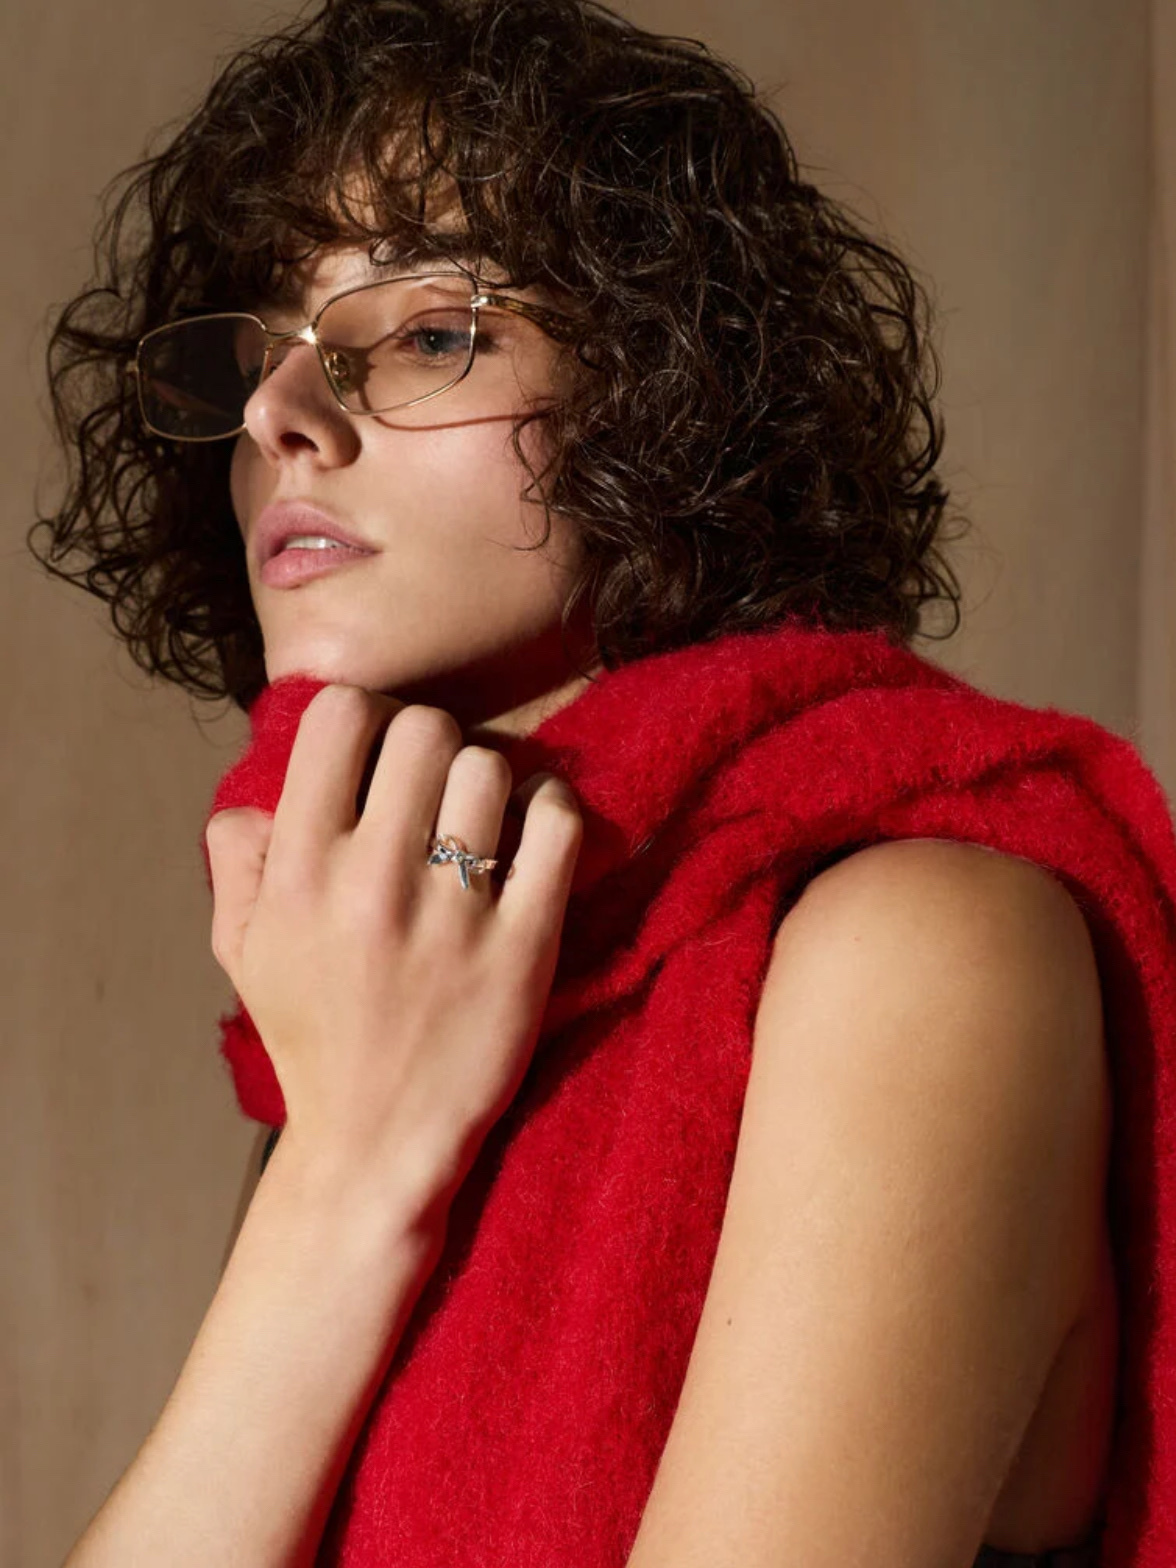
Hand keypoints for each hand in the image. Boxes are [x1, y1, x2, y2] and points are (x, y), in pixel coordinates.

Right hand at [204, 684, 582, 1203]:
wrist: (377, 1142)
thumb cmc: (311, 1038)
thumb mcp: (242, 952)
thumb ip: (238, 860)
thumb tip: (256, 795)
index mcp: (299, 870)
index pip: (341, 716)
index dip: (365, 718)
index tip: (377, 751)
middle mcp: (373, 879)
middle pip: (426, 729)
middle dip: (431, 745)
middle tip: (434, 787)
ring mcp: (454, 911)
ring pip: (492, 769)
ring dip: (491, 781)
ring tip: (484, 819)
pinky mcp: (524, 944)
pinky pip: (557, 826)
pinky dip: (552, 810)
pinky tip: (535, 833)